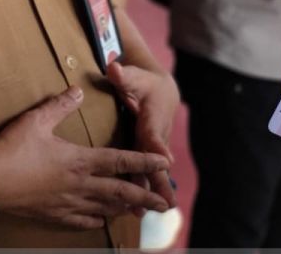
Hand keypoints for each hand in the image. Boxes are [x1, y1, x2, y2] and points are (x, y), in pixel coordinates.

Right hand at [0, 86, 169, 229]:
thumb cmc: (12, 148)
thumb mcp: (35, 120)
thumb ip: (60, 105)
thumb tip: (78, 90)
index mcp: (79, 160)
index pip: (120, 160)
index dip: (144, 161)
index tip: (164, 163)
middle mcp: (80, 184)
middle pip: (121, 192)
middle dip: (145, 196)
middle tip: (164, 202)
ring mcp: (69, 201)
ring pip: (106, 208)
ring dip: (126, 209)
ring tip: (140, 211)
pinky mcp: (55, 213)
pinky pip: (84, 220)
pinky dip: (97, 218)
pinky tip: (101, 218)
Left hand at [106, 61, 178, 207]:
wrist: (161, 92)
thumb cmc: (143, 83)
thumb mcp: (133, 75)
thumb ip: (123, 74)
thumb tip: (114, 68)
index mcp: (152, 118)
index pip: (154, 133)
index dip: (158, 147)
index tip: (165, 160)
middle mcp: (155, 136)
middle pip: (157, 162)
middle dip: (161, 181)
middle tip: (166, 202)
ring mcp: (153, 148)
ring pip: (152, 172)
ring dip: (152, 192)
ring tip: (146, 214)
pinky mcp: (147, 154)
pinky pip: (146, 173)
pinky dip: (145, 190)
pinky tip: (136, 211)